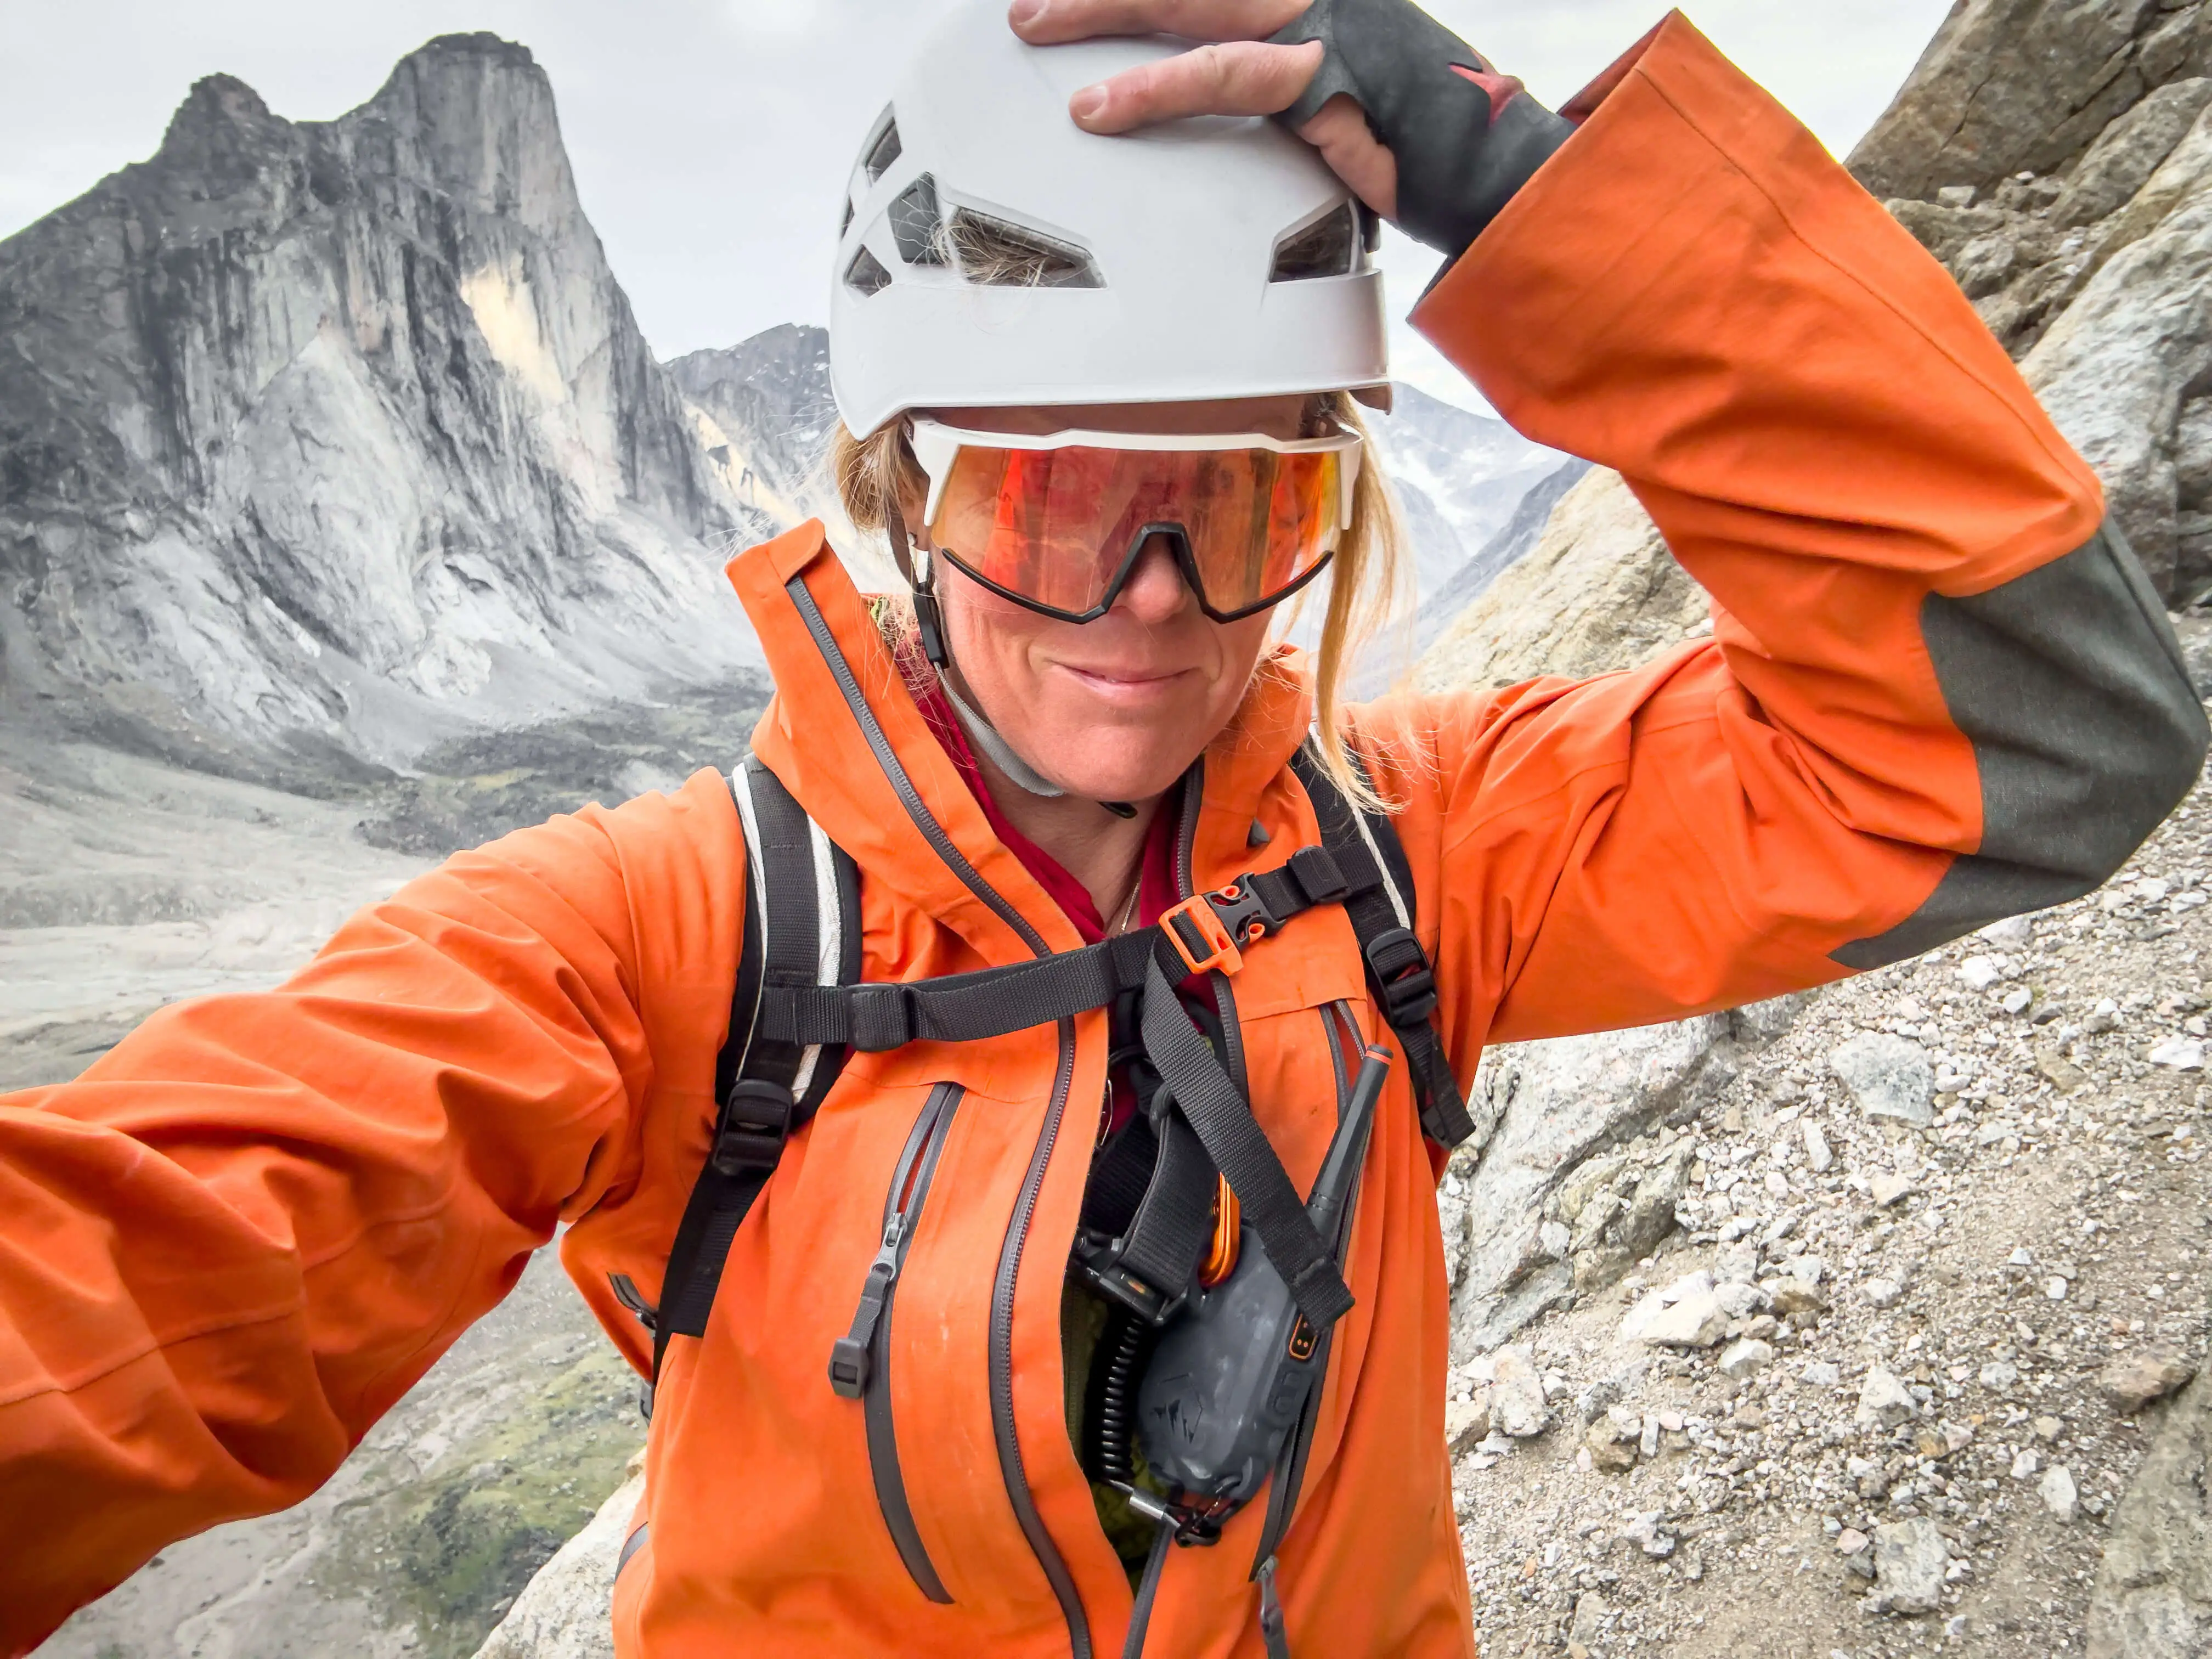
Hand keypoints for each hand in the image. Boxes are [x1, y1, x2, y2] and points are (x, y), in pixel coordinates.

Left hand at [1007, 0, 1400, 219]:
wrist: (1489, 164)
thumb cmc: (1404, 131)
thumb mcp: (1322, 83)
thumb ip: (1257, 68)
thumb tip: (1185, 76)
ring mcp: (1321, 22)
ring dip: (1106, 8)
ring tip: (1038, 23)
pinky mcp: (1324, 76)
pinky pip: (1224, 74)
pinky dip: (1154, 90)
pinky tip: (1100, 107)